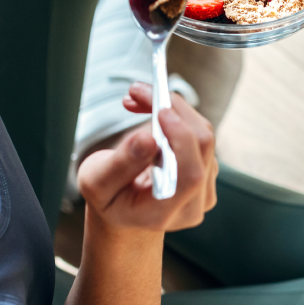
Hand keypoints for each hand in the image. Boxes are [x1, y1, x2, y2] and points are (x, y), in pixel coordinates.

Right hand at [76, 82, 217, 233]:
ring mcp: (204, 190)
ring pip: (203, 137)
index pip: (189, 177)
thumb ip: (120, 164)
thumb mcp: (96, 183)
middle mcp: (192, 206)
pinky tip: (151, 113)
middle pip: (202, 148)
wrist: (125, 211)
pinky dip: (177, 117)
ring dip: (173, 109)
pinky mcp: (207, 172)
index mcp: (163, 214)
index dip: (181, 139)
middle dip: (173, 110)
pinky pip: (200, 136)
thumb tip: (147, 138)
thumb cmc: (108, 198)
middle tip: (139, 90)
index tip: (160, 111)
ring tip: (137, 98)